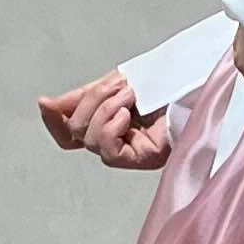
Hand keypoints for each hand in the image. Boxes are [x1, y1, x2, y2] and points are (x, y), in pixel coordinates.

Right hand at [38, 71, 172, 170]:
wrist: (196, 84)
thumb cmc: (164, 86)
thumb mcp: (116, 85)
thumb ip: (84, 96)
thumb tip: (47, 104)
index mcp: (106, 123)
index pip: (67, 134)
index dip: (53, 121)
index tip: (46, 103)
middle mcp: (115, 142)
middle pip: (75, 131)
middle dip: (92, 101)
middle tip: (120, 86)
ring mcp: (129, 152)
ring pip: (89, 139)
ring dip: (105, 109)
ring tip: (130, 96)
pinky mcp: (142, 160)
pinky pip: (108, 151)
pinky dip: (112, 127)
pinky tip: (128, 115)